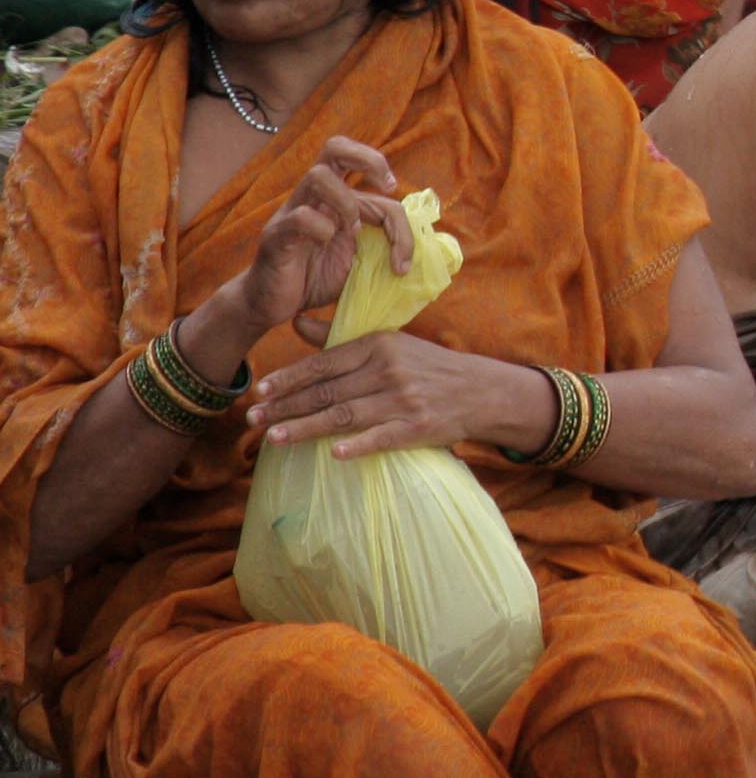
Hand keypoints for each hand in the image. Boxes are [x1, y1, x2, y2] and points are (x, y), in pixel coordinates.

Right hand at [208, 137, 415, 350]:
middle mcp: (314, 198)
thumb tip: (424, 241)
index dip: (400, 220)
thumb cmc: (315, 278)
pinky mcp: (275, 236)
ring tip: (349, 231)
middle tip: (387, 187)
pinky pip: (300, 217)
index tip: (403, 260)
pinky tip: (324, 245)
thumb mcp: (359, 259)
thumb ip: (383, 243)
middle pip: (336, 147)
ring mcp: (291, 213)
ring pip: (318, 175)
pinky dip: (321, 229)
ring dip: (347, 202)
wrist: (270, 305)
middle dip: (370, 159)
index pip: (374, 181)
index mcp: (336, 199)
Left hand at [249, 330, 548, 459]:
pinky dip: (356, 445)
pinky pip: (380, 437)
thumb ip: (340, 339)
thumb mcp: (390, 342)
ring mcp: (403, 400)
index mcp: (378, 345)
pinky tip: (332, 454)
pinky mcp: (417, 427)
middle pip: (326, 392)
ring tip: (273, 439)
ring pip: (343, 416)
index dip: (289, 379)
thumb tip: (296, 323)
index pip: (323, 364)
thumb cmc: (428, 367)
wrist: (481, 390)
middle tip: (253, 420)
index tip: (261, 391)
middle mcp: (388, 370)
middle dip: (285, 407)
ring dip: (305, 428)